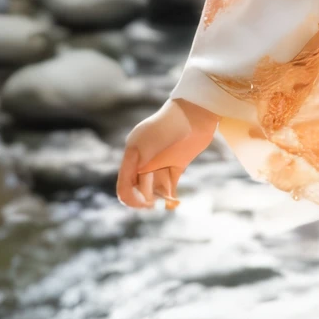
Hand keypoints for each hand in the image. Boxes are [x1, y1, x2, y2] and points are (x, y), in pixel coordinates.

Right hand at [116, 96, 218, 210]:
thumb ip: (135, 164)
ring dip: (160, 197)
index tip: (144, 203)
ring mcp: (161, 162)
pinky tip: (174, 203)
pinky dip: (171, 196)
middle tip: (154, 203)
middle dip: (145, 199)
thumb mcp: (145, 144)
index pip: (124, 184)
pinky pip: (170, 185)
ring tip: (170, 201)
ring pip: (155, 188)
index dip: (131, 198)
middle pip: (139, 188)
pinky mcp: (176, 164)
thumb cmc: (167, 127)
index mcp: (133, 154)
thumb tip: (129, 185)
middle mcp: (144, 160)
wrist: (194, 114)